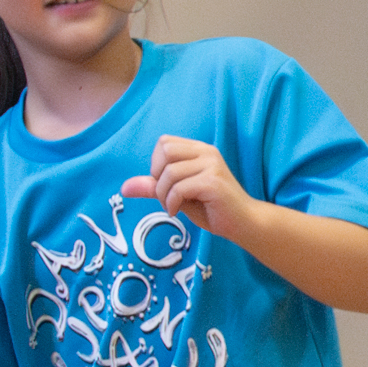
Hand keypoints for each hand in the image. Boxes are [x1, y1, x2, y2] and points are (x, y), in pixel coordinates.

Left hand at [121, 136, 256, 238]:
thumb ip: (153, 187)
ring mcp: (212, 166)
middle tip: (166, 196)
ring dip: (163, 194)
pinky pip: (179, 188)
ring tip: (172, 206)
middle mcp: (206, 153)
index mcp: (199, 150)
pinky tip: (176, 212)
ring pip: (170, 172)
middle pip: (165, 151)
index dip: (156, 164)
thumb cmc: (212, 208)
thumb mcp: (177, 195)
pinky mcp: (213, 183)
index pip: (164, 143)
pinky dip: (171, 202)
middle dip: (157, 177)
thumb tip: (124, 188)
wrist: (244, 223)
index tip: (164, 185)